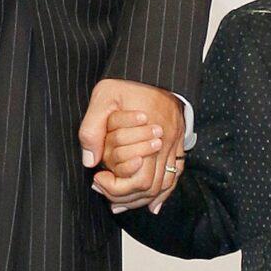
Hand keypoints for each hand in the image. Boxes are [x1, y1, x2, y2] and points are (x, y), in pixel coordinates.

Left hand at [80, 79, 184, 213]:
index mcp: (148, 135)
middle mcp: (166, 143)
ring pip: (164, 185)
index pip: (136, 180)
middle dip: (125, 197)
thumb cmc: (128, 81)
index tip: (97, 179)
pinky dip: (164, 192)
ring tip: (121, 203)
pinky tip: (153, 203)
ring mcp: (175, 143)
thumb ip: (92, 128)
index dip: (115, 187)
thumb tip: (91, 160)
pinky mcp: (179, 141)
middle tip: (104, 194)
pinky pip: (176, 174)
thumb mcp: (102, 97)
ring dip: (142, 199)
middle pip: (150, 188)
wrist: (154, 67)